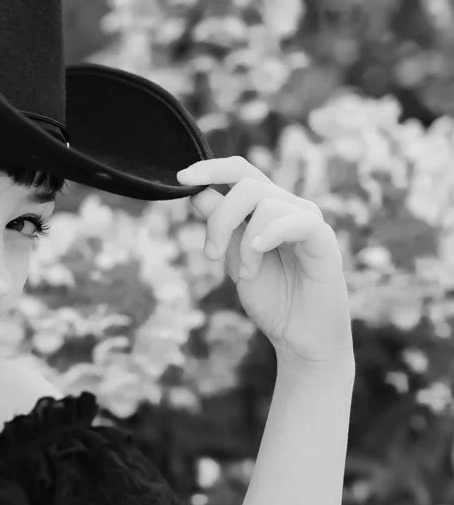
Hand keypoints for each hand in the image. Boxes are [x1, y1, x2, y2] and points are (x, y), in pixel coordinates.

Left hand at [176, 156, 353, 371]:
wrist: (300, 336)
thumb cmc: (272, 299)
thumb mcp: (234, 260)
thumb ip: (221, 228)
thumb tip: (197, 195)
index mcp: (264, 209)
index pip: (239, 172)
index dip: (210, 168)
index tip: (181, 179)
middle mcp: (287, 207)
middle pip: (246, 185)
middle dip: (219, 219)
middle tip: (211, 255)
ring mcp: (306, 220)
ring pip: (266, 203)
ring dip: (245, 243)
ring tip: (245, 274)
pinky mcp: (323, 239)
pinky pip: (296, 220)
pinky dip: (269, 234)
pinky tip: (257, 256)